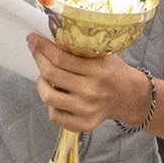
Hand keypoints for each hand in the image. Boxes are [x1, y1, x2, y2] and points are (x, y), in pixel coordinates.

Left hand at [26, 34, 148, 132]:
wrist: (129, 96)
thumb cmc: (113, 71)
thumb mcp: (102, 53)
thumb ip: (80, 48)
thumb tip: (52, 38)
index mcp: (97, 70)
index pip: (61, 58)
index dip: (43, 47)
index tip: (33, 39)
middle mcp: (91, 91)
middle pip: (52, 74)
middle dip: (38, 59)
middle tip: (34, 50)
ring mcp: (86, 110)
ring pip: (49, 97)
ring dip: (41, 83)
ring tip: (44, 75)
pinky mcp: (84, 124)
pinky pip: (55, 116)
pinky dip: (50, 104)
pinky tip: (56, 93)